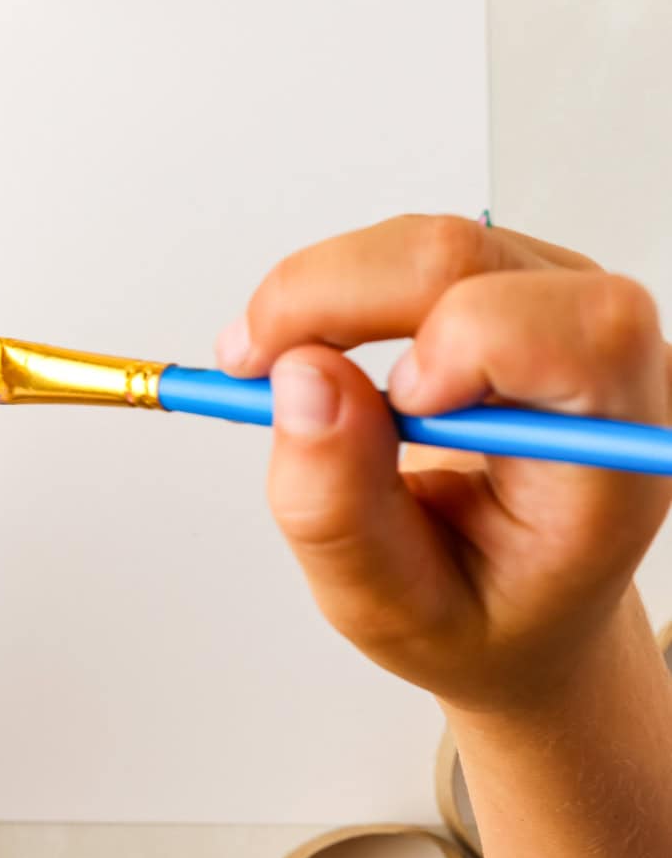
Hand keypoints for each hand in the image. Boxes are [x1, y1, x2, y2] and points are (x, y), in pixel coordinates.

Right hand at [217, 216, 671, 714]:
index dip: (475, 337)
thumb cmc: (480, 614)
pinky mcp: (510, 285)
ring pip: (429, 244)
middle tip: (249, 367)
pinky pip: (411, 250)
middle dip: (338, 296)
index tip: (394, 403)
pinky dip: (337, 290)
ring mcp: (557, 310)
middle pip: (475, 260)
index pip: (585, 334)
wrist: (519, 606)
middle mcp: (604, 363)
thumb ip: (340, 513)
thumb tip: (300, 377)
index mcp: (610, 456)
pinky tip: (318, 353)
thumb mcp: (393, 609)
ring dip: (327, 293)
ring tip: (276, 374)